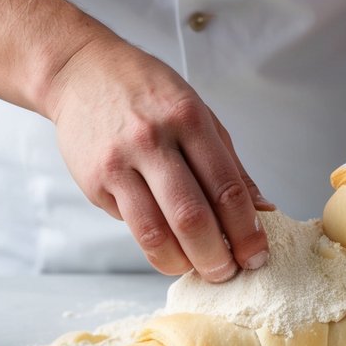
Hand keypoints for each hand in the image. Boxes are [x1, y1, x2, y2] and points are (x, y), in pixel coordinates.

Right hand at [45, 34, 272, 280]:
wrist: (81, 72)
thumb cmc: (147, 94)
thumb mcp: (198, 114)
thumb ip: (230, 165)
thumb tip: (264, 210)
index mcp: (189, 120)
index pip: (226, 188)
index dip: (246, 230)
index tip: (257, 254)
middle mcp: (153, 140)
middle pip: (192, 216)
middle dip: (216, 257)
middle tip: (229, 273)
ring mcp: (119, 163)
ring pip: (155, 232)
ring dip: (182, 262)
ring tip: (198, 269)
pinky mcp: (94, 181)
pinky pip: (130, 225)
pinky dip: (154, 245)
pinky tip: (168, 246)